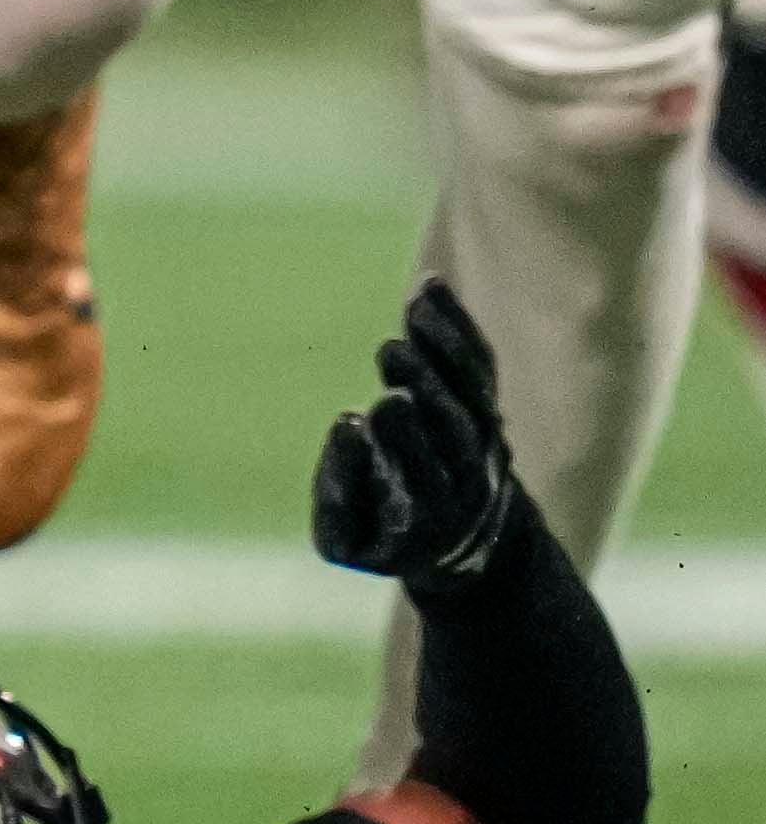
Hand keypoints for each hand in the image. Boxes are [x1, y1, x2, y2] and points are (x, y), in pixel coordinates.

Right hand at [316, 276, 526, 588]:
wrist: (465, 532)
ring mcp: (483, 440)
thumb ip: (339, 494)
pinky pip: (478, 363)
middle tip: (391, 363)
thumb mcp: (350, 537)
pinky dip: (456, 327)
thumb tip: (348, 424)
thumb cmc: (384, 530)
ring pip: (472, 395)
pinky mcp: (484, 403)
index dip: (379, 452)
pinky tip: (427, 287)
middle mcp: (468, 480)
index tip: (348, 421)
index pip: (407, 484)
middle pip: (452, 436)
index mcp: (429, 519)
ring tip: (406, 324)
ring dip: (440, 358)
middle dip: (425, 399)